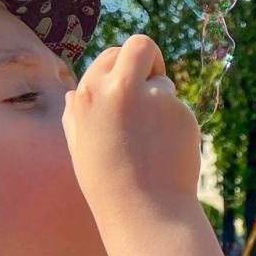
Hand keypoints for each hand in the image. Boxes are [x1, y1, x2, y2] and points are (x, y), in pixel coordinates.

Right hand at [63, 35, 200, 206]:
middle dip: (150, 61)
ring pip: (163, 83)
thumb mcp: (79, 144)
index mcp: (88, 95)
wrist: (144, 210)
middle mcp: (118, 89)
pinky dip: (176, 125)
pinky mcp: (179, 111)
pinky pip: (179, 108)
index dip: (124, 69)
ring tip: (151, 142)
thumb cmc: (107, 182)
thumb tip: (75, 92)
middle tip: (154, 86)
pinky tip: (166, 151)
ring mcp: (152, 98)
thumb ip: (78, 114)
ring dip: (162, 103)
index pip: (111, 55)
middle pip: (140, 45)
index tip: (130, 87)